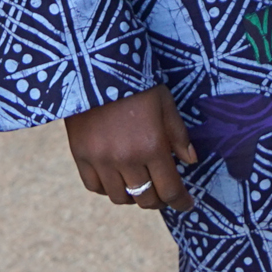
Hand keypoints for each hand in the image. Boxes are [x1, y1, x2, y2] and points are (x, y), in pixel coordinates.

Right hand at [67, 86, 196, 210]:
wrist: (95, 66)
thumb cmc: (137, 83)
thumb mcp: (165, 103)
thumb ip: (179, 135)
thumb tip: (191, 161)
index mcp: (152, 146)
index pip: (170, 189)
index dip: (181, 201)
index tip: (186, 204)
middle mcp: (126, 159)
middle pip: (145, 198)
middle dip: (159, 200)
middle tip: (164, 194)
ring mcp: (101, 160)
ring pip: (119, 197)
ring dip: (133, 196)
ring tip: (139, 186)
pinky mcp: (80, 155)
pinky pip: (95, 186)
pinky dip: (107, 188)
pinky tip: (116, 179)